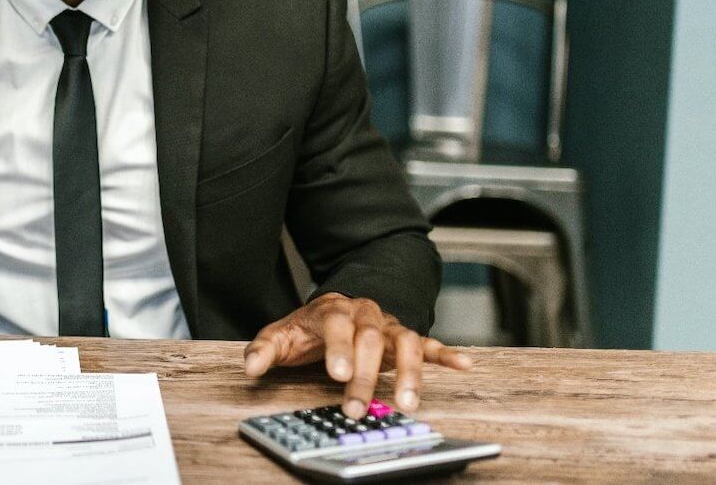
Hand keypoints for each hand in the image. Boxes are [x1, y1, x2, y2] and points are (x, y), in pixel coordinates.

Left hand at [242, 293, 472, 418]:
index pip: (337, 325)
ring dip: (408, 373)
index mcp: (333, 309)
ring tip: (407, 402)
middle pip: (370, 340)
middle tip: (355, 406)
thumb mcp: (281, 335)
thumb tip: (251, 367)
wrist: (334, 308)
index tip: (336, 374)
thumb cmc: (308, 328)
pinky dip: (445, 354)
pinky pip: (429, 344)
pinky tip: (464, 365)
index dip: (338, 348)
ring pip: (404, 342)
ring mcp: (387, 326)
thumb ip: (264, 349)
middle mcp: (365, 313)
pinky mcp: (405, 338)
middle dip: (364, 375)